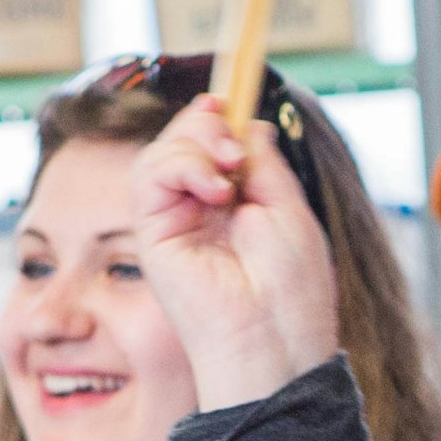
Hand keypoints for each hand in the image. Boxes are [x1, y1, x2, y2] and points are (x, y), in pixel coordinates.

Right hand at [130, 95, 341, 408]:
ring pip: (163, 150)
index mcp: (235, 205)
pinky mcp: (153, 233)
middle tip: (236, 151)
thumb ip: (262, 163)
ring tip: (227, 174)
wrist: (273, 339)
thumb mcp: (287, 207)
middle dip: (209, 124)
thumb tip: (246, 122)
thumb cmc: (290, 290)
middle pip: (184, 137)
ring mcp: (174, 221)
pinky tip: (213, 190)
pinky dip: (181, 165)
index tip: (231, 101)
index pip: (213, 145)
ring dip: (196, 144)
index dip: (217, 117)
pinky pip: (149, 173)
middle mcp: (199, 210)